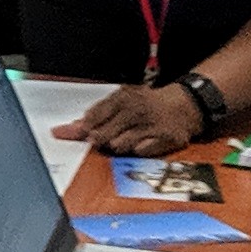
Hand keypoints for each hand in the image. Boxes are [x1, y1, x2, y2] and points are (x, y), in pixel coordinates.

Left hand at [62, 83, 210, 156]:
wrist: (184, 105)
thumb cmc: (147, 105)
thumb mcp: (122, 102)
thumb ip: (96, 116)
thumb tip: (66, 129)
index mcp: (123, 98)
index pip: (95, 115)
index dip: (83, 128)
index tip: (72, 134)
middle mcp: (137, 110)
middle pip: (104, 134)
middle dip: (98, 140)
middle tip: (98, 140)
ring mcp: (152, 124)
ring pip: (120, 145)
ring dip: (118, 146)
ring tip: (124, 140)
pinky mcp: (166, 138)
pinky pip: (141, 152)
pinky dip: (138, 151)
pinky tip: (143, 144)